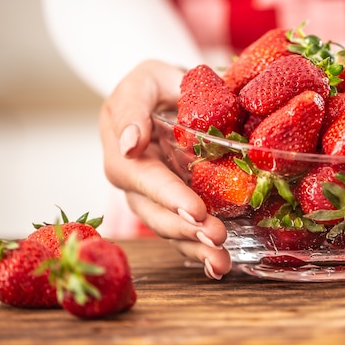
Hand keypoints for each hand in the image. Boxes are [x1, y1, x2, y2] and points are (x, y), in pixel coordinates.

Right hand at [99, 60, 230, 278]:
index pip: (142, 178)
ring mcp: (153, 199)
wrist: (168, 95)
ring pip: (168, 229)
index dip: (168, 196)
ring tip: (220, 262)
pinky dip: (198, 251)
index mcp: (124, 152)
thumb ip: (135, 105)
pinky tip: (219, 265)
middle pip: (155, 213)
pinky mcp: (172, 206)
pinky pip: (182, 232)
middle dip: (185, 229)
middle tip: (217, 238)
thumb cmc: (158, 84)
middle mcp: (135, 183)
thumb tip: (129, 142)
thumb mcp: (146, 79)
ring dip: (193, 248)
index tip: (195, 210)